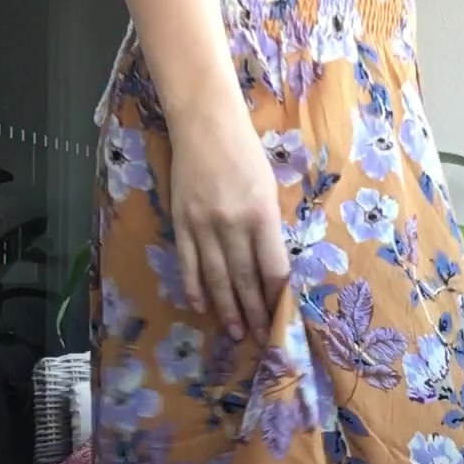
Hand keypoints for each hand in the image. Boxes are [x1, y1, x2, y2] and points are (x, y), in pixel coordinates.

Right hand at [169, 108, 289, 343]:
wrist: (204, 123)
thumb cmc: (245, 152)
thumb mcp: (268, 189)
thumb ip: (268, 228)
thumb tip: (270, 268)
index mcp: (261, 215)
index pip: (273, 268)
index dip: (277, 297)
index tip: (282, 316)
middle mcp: (232, 225)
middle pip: (246, 280)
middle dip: (255, 313)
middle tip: (262, 340)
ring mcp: (203, 226)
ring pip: (217, 278)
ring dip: (227, 309)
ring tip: (237, 333)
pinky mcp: (181, 223)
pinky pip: (188, 263)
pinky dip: (194, 288)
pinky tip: (202, 307)